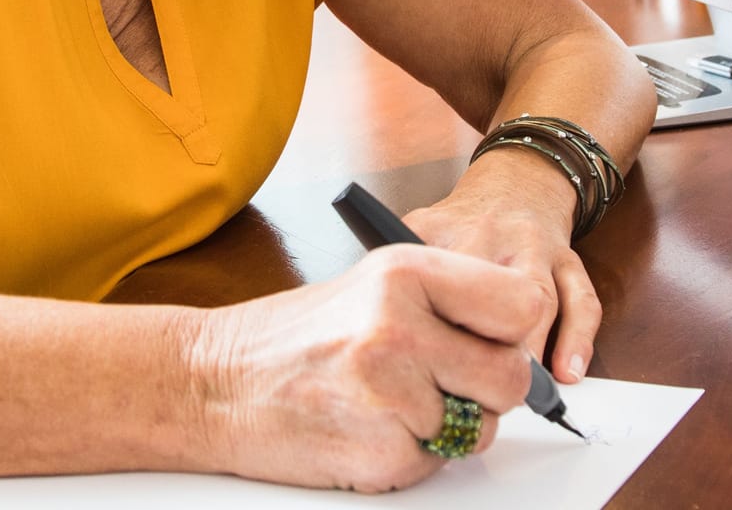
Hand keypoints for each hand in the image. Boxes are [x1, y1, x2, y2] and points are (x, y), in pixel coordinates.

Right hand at [187, 245, 544, 491]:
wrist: (212, 382)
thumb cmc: (290, 339)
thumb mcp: (371, 290)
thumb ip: (445, 305)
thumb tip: (518, 340)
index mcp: (404, 271)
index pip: (520, 304)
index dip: (510, 332)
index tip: (487, 341)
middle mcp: (400, 324)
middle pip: (510, 376)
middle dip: (482, 389)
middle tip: (434, 381)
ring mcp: (391, 390)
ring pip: (480, 426)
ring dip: (444, 426)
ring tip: (385, 402)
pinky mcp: (382, 448)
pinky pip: (437, 461)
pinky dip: (408, 454)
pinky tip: (365, 427)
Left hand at [404, 150, 599, 384]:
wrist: (514, 183)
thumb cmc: (456, 226)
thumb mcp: (411, 231)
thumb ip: (393, 272)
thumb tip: (372, 329)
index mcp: (440, 231)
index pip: (427, 276)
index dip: (426, 323)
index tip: (420, 362)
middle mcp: (489, 237)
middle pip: (487, 290)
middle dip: (481, 344)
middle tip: (472, 389)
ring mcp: (533, 248)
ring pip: (538, 300)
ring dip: (529, 350)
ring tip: (514, 390)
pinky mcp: (569, 261)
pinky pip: (582, 301)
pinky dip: (576, 341)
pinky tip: (566, 374)